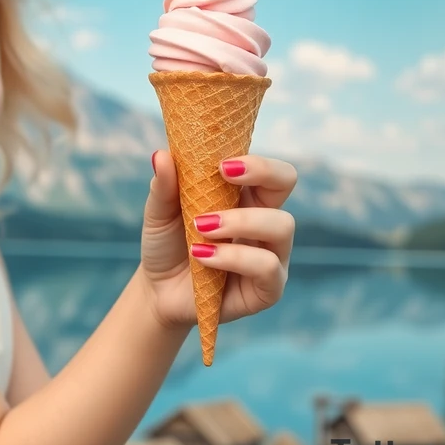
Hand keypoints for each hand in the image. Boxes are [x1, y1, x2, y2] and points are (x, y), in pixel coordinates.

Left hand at [139, 151, 296, 329]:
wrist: (158, 290)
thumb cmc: (167, 245)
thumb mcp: (159, 214)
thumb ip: (163, 186)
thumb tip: (160, 154)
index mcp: (246, 197)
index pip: (270, 169)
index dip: (257, 162)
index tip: (222, 165)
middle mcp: (265, 222)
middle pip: (286, 183)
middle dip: (259, 174)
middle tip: (221, 176)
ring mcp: (271, 255)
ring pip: (282, 226)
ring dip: (240, 221)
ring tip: (201, 227)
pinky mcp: (267, 289)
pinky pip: (267, 267)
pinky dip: (233, 258)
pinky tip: (202, 256)